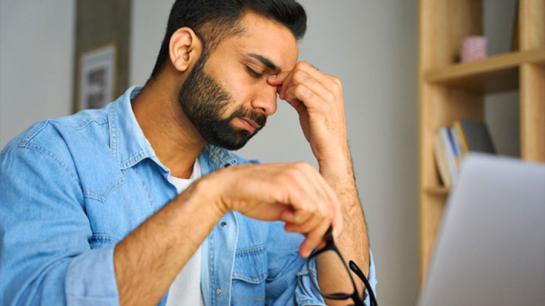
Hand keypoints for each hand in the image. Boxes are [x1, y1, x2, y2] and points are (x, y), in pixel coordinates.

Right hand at [204, 162, 342, 256]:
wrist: (230, 190)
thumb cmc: (256, 199)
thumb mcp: (288, 211)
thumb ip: (307, 219)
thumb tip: (325, 238)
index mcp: (309, 174)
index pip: (334, 202)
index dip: (333, 226)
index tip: (324, 243)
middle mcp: (307, 171)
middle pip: (330, 209)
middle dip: (319, 234)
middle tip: (304, 247)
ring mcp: (298, 175)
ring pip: (322, 211)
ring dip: (306, 228)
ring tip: (288, 227)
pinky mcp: (289, 183)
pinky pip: (309, 209)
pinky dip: (298, 221)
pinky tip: (283, 219)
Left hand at [268, 62, 348, 165]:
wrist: (331, 150)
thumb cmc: (321, 130)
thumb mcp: (309, 106)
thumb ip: (298, 93)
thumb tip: (280, 82)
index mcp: (333, 83)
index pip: (305, 67)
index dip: (288, 74)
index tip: (277, 84)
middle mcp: (333, 86)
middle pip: (301, 68)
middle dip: (285, 78)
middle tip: (280, 93)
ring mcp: (328, 95)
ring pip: (298, 76)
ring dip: (286, 86)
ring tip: (285, 99)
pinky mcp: (321, 106)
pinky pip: (299, 89)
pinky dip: (289, 93)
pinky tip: (288, 101)